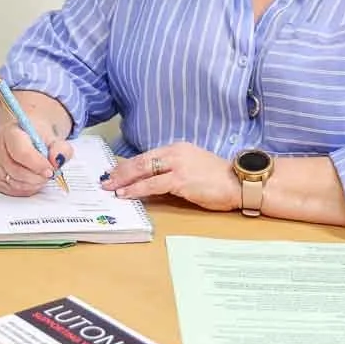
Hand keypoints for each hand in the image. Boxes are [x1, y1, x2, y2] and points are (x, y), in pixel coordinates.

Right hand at [0, 110, 72, 197]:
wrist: (25, 135)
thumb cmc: (37, 136)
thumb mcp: (53, 137)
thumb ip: (60, 148)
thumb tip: (57, 161)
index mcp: (10, 133)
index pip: (21, 152)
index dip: (38, 165)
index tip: (51, 170)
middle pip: (16, 171)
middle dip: (38, 177)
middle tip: (50, 174)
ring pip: (14, 183)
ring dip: (34, 184)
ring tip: (43, 175)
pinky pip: (12, 191)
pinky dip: (27, 189)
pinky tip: (34, 180)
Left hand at [100, 142, 240, 211]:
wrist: (239, 182)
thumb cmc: (219, 178)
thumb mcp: (193, 167)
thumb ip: (173, 170)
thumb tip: (152, 182)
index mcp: (178, 148)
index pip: (147, 156)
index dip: (128, 164)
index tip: (115, 172)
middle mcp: (175, 153)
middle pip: (140, 161)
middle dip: (120, 171)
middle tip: (105, 180)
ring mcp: (178, 165)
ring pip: (143, 171)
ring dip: (123, 181)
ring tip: (110, 188)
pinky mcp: (181, 180)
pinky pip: (152, 184)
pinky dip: (136, 190)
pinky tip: (126, 194)